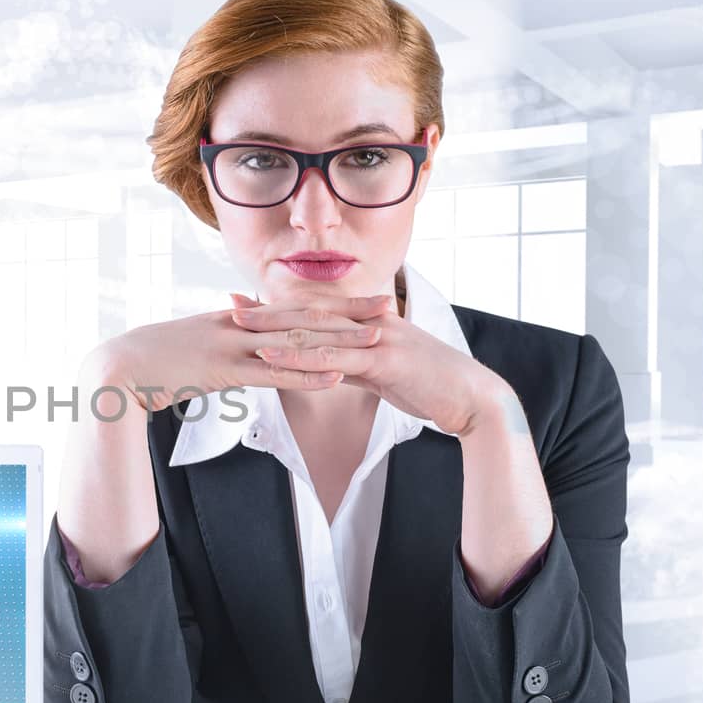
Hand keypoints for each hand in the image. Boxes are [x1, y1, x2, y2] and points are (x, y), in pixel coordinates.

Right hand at [88, 292, 393, 412]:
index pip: (287, 307)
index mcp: (229, 318)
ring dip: (339, 342)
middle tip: (388, 306)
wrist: (114, 370)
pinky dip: (306, 375)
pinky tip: (336, 378)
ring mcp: (230, 345)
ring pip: (295, 342)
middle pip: (301, 315)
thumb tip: (236, 345)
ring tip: (377, 341)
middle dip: (347, 312)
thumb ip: (216, 344)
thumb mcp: (187, 348)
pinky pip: (273, 374)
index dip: (327, 303)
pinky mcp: (222, 371)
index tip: (359, 300)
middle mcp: (235, 324)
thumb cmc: (146, 363)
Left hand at [230, 291, 505, 435]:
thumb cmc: (431, 385)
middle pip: (310, 312)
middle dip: (268, 310)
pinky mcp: (384, 358)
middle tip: (230, 306)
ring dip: (275, 329)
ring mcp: (379, 337)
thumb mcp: (386, 372)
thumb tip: (331, 369)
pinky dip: (301, 356)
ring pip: (317, 330)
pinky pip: (334, 357)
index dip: (282, 306)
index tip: (248, 304)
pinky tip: (273, 358)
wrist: (472, 398)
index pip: (319, 309)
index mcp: (372, 320)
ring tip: (240, 327)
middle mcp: (372, 321)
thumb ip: (358, 364)